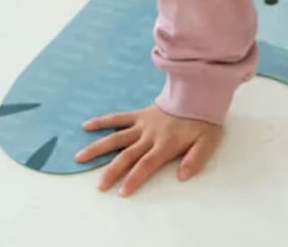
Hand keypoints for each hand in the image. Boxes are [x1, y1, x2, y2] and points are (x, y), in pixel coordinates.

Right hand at [74, 104, 222, 196]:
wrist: (200, 95)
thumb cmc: (204, 122)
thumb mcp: (207, 143)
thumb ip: (195, 159)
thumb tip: (181, 176)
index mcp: (165, 144)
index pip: (147, 164)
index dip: (135, 178)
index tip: (122, 191)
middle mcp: (150, 135)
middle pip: (127, 155)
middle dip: (113, 171)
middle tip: (99, 185)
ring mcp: (142, 124)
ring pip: (116, 137)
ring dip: (98, 148)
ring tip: (80, 157)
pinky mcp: (140, 115)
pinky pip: (119, 118)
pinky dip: (103, 121)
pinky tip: (86, 126)